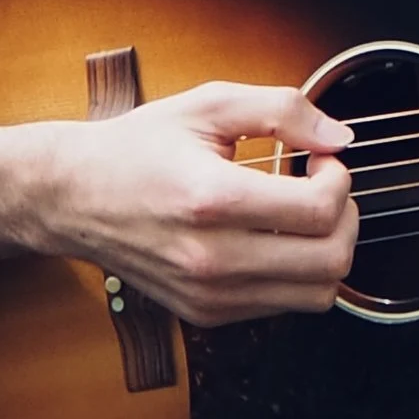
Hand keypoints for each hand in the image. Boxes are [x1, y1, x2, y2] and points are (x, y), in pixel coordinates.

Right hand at [0, 81, 357, 326]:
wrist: (72, 197)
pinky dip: (296, 274)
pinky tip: (273, 237)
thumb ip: (283, 110)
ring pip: (317, 296)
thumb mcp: (209, 104)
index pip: (320, 210)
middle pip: (330, 263)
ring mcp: (208, 295)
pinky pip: (284, 306)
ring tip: (303, 214)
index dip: (340, 178)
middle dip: (346, 219)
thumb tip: (341, 138)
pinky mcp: (205, 314)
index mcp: (212, 199)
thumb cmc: (138, 147)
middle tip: (324, 188)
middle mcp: (211, 259)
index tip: (321, 159)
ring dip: (327, 251)